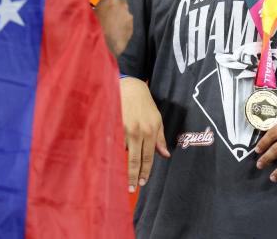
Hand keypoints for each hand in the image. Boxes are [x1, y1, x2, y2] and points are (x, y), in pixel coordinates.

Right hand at [94, 0, 132, 55]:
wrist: (102, 44)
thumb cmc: (93, 28)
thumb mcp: (90, 13)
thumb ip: (96, 6)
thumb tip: (96, 5)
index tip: (106, 4)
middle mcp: (122, 5)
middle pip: (121, 2)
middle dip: (117, 7)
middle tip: (109, 15)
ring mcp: (128, 16)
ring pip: (125, 13)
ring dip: (120, 17)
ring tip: (112, 26)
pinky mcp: (131, 26)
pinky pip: (128, 24)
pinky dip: (124, 26)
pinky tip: (116, 32)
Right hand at [120, 77, 169, 191]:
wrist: (130, 87)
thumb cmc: (145, 104)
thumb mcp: (158, 120)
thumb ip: (160, 139)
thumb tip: (166, 155)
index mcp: (150, 130)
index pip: (148, 157)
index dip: (145, 171)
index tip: (142, 183)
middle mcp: (138, 131)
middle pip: (135, 159)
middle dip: (133, 176)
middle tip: (131, 188)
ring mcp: (124, 128)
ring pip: (122, 152)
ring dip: (121, 162)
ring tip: (119, 175)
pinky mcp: (113, 124)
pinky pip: (113, 143)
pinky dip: (113, 151)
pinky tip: (110, 159)